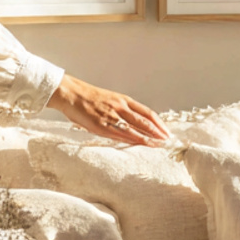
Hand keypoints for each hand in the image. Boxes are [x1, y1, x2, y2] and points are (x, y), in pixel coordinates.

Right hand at [46, 75, 170, 145]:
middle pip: (144, 121)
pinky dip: (131, 140)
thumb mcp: (110, 100)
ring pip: (134, 129)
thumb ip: (122, 110)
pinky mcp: (101, 125)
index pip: (147, 113)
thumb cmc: (90, 98)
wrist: (72, 94)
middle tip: (167, 141)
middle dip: (158, 132)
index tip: (166, 131)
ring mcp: (111, 116)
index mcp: (124, 100)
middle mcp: (120, 107)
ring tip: (158, 146)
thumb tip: (134, 123)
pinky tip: (139, 145)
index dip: (158, 123)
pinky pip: (119, 134)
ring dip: (148, 138)